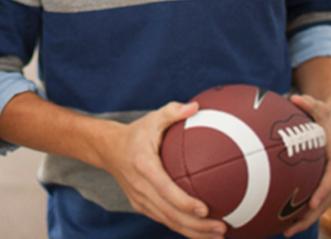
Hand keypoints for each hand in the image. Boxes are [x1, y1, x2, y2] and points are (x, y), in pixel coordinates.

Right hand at [95, 102, 226, 238]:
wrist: (108, 150)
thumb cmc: (136, 133)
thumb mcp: (152, 118)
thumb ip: (173, 111)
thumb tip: (196, 106)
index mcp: (144, 166)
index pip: (165, 189)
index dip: (184, 202)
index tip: (205, 209)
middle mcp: (140, 187)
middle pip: (170, 213)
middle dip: (196, 225)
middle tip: (222, 228)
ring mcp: (140, 200)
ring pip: (168, 221)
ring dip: (193, 232)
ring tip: (218, 237)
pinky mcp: (142, 206)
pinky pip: (165, 220)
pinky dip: (184, 228)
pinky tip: (203, 232)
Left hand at [282, 94, 330, 236]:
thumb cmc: (325, 114)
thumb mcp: (319, 106)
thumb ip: (309, 103)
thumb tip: (295, 98)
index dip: (324, 190)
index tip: (313, 201)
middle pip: (326, 198)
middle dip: (311, 214)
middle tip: (292, 227)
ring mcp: (330, 180)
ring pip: (321, 204)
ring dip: (305, 219)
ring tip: (286, 232)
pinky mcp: (322, 183)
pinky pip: (314, 200)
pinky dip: (302, 212)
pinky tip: (283, 222)